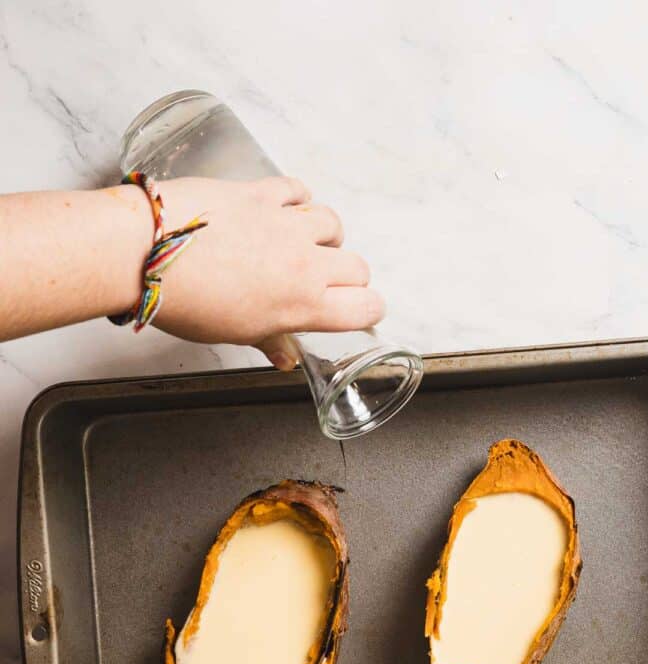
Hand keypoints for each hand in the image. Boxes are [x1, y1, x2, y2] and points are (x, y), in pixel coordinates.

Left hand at [152, 176, 384, 367]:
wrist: (148, 253)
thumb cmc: (188, 301)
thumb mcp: (234, 333)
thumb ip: (270, 340)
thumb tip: (284, 357)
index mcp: (303, 304)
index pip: (365, 307)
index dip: (366, 311)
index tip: (357, 311)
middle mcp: (304, 263)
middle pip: (357, 266)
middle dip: (347, 278)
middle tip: (324, 284)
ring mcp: (285, 223)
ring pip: (332, 224)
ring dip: (325, 237)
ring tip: (303, 246)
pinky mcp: (261, 193)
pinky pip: (298, 190)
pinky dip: (298, 201)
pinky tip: (284, 210)